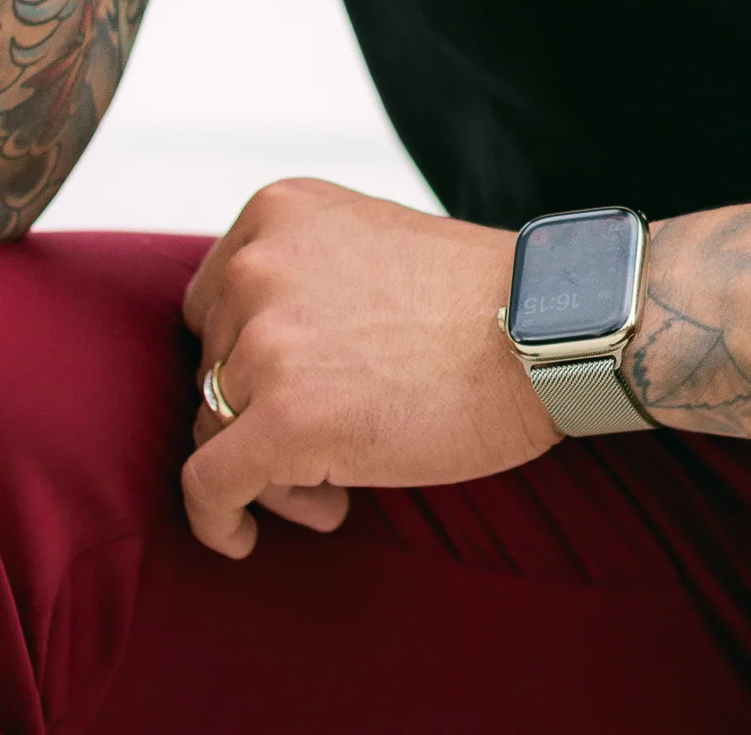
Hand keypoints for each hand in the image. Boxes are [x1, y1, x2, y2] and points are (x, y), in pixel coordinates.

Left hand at [179, 178, 556, 557]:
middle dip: (259, 413)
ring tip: (334, 486)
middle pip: (212, 366)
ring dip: (263, 466)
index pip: (214, 302)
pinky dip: (214, 518)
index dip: (247, 358)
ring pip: (213, 426)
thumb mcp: (365, 246)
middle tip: (330, 445)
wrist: (543, 332)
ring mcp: (265, 342)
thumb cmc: (476, 302)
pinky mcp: (280, 420)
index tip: (296, 389)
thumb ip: (301, 280)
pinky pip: (207, 485)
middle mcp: (258, 265)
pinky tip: (238, 539)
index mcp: (278, 211)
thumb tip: (242, 367)